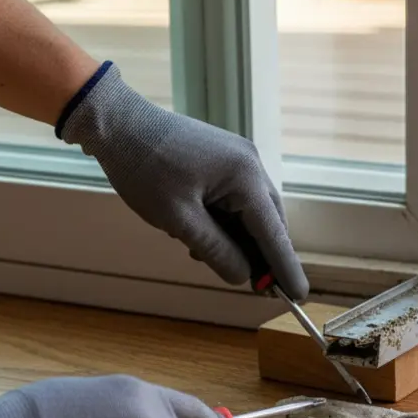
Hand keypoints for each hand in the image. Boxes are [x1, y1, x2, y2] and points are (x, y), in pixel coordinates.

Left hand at [58, 62, 308, 299]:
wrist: (118, 122)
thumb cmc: (144, 167)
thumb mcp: (178, 219)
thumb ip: (216, 250)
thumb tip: (244, 276)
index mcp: (245, 177)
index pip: (274, 233)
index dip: (285, 267)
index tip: (300, 296)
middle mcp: (250, 164)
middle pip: (268, 222)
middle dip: (262, 255)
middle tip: (256, 289)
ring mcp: (238, 158)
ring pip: (251, 212)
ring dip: (238, 239)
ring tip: (205, 257)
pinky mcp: (223, 158)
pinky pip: (235, 198)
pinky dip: (226, 221)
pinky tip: (201, 235)